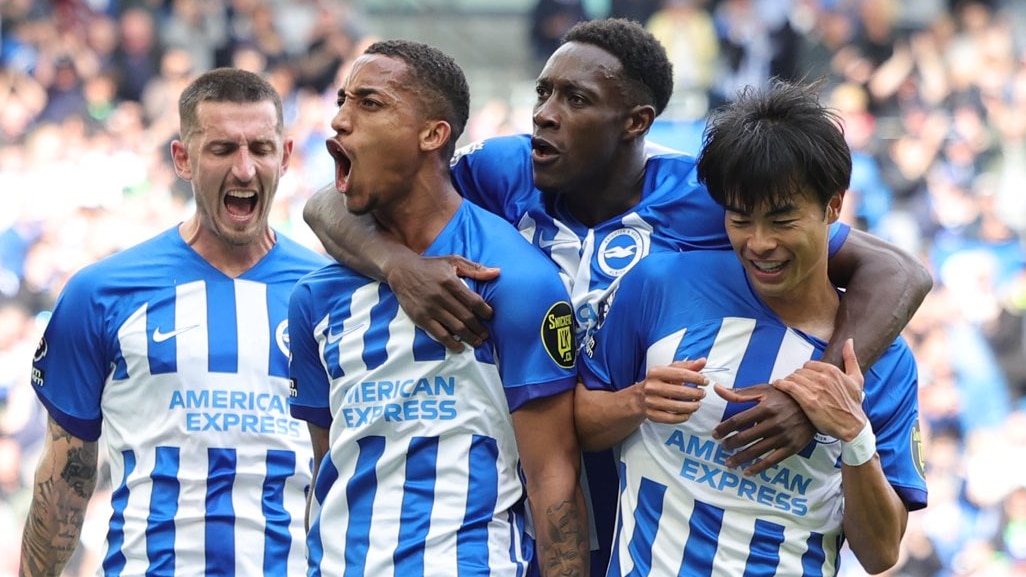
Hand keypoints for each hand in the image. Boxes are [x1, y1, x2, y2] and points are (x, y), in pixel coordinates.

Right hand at [384, 253, 498, 350]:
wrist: (401, 270)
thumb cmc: (430, 266)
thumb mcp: (453, 260)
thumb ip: (475, 268)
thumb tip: (497, 273)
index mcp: (450, 281)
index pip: (474, 301)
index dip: (485, 311)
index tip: (490, 316)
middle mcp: (441, 296)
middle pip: (467, 317)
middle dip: (480, 328)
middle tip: (486, 334)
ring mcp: (430, 308)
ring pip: (456, 327)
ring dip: (470, 337)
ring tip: (478, 341)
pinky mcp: (421, 318)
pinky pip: (440, 335)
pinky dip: (452, 343)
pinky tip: (460, 347)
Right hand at [641, 359, 708, 423]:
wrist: (640, 397)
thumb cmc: (659, 382)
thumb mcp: (670, 370)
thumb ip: (688, 366)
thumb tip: (703, 361)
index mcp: (656, 372)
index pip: (681, 374)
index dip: (696, 378)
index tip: (705, 381)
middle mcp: (651, 387)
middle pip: (681, 392)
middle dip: (696, 393)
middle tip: (702, 394)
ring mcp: (650, 402)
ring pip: (678, 407)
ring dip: (692, 406)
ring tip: (697, 404)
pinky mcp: (652, 415)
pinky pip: (672, 418)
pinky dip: (684, 417)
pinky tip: (688, 412)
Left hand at [711, 383, 815, 475]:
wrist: (814, 405)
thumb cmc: (784, 396)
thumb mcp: (763, 390)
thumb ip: (739, 393)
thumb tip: (717, 389)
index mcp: (764, 408)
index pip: (738, 420)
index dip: (724, 429)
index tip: (715, 434)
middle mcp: (773, 423)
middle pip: (745, 437)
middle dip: (730, 444)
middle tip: (722, 447)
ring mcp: (783, 437)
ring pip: (756, 451)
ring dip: (740, 458)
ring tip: (729, 463)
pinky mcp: (792, 447)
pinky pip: (772, 461)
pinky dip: (758, 468)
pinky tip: (747, 472)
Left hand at [772, 339, 866, 441]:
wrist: (853, 426)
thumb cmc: (853, 405)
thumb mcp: (856, 379)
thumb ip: (851, 358)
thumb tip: (849, 341)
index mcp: (832, 371)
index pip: (809, 365)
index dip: (804, 372)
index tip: (802, 379)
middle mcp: (823, 378)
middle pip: (799, 371)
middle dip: (796, 378)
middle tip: (793, 385)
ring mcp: (816, 389)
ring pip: (793, 378)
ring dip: (787, 381)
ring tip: (785, 386)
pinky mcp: (808, 401)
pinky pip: (789, 387)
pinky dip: (781, 384)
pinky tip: (777, 385)